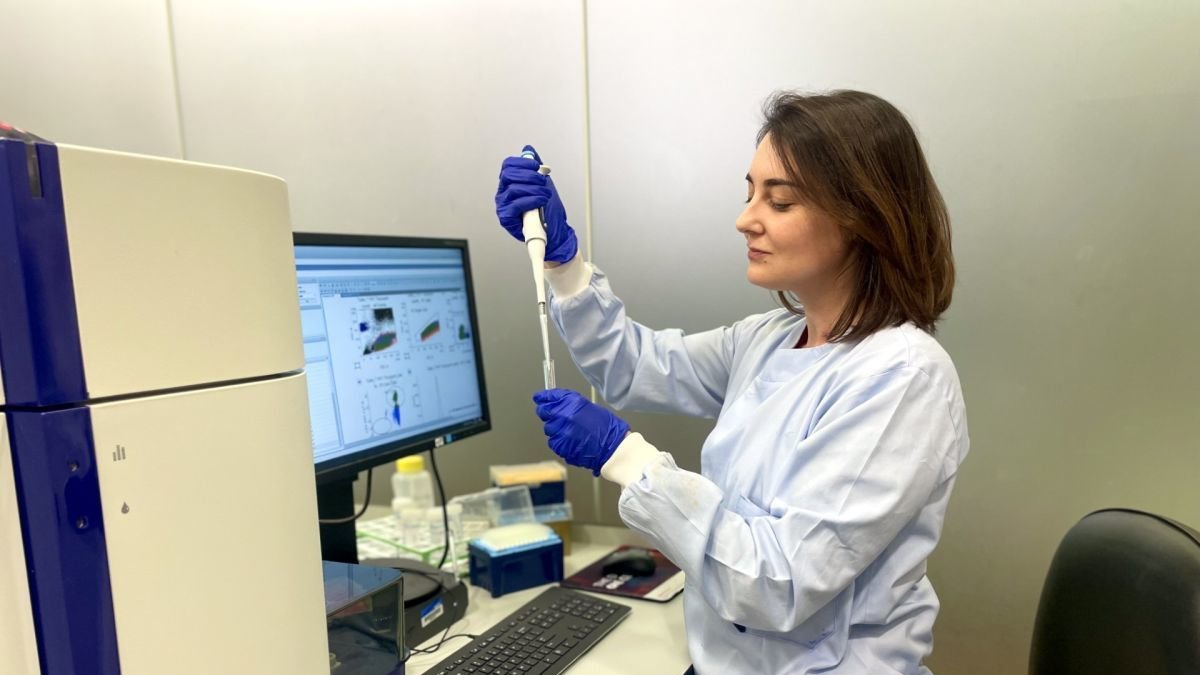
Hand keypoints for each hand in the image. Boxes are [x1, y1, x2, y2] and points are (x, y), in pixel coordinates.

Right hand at [495, 145, 578, 263]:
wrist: (555, 231)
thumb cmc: (547, 209)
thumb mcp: (542, 183)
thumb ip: (534, 166)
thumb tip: (528, 150)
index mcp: (509, 182)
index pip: (508, 165)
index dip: (522, 162)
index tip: (537, 165)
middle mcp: (503, 193)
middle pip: (509, 175)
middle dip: (529, 175)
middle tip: (543, 181)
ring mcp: (503, 206)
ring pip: (514, 189)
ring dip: (534, 189)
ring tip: (545, 194)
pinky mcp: (506, 219)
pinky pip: (516, 205)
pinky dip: (531, 200)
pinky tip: (541, 201)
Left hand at [533, 389, 629, 475]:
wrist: (612, 448)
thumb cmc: (606, 428)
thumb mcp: (588, 406)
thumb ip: (568, 402)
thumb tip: (551, 398)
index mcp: (571, 403)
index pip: (547, 398)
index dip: (543, 399)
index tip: (540, 399)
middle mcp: (564, 416)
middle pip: (544, 413)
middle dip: (550, 415)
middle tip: (562, 419)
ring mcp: (561, 432)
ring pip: (548, 429)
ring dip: (556, 430)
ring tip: (572, 432)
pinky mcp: (560, 446)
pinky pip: (553, 442)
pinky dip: (560, 442)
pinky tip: (572, 441)